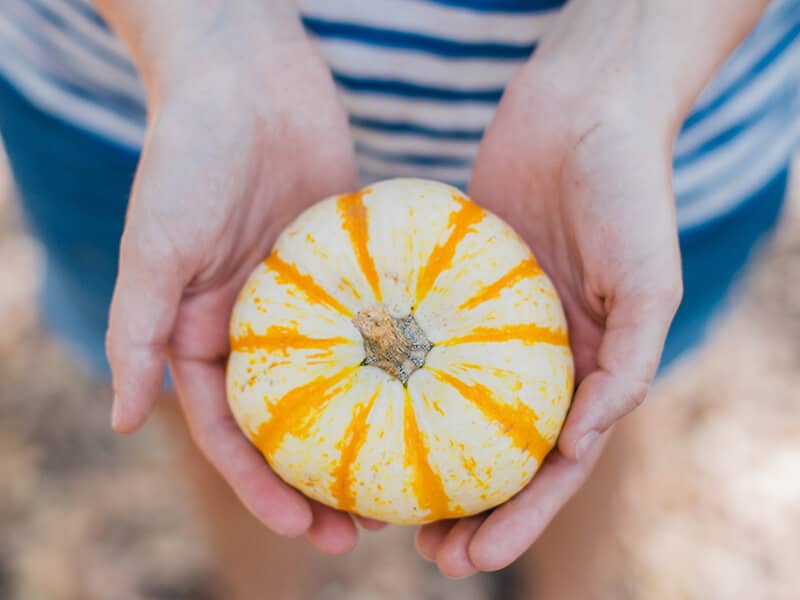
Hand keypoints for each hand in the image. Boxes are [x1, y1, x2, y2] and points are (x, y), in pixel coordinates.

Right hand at [103, 5, 373, 554]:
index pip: (235, 434)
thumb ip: (137, 330)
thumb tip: (119, 420)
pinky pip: (381, 323)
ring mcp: (310, 301)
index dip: (264, 488)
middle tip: (370, 530)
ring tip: (415, 480)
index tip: (308, 528)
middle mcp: (259, 328)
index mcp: (206, 337)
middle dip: (324, 481)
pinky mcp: (351, 266)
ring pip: (345, 384)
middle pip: (295, 424)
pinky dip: (404, 361)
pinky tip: (441, 392)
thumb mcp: (155, 245)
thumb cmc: (191, 156)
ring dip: (374, 432)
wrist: (245, 74)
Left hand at [416, 55, 682, 575]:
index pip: (551, 467)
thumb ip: (629, 363)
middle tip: (422, 550)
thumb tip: (581, 445)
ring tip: (379, 503)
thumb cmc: (628, 190)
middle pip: (496, 451)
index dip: (518, 518)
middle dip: (466, 509)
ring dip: (421, 456)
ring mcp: (489, 323)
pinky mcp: (451, 283)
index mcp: (587, 369)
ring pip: (449, 405)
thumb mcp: (648, 280)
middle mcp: (535, 356)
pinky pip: (417, 335)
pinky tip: (356, 399)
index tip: (474, 557)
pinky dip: (392, 373)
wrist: (585, 107)